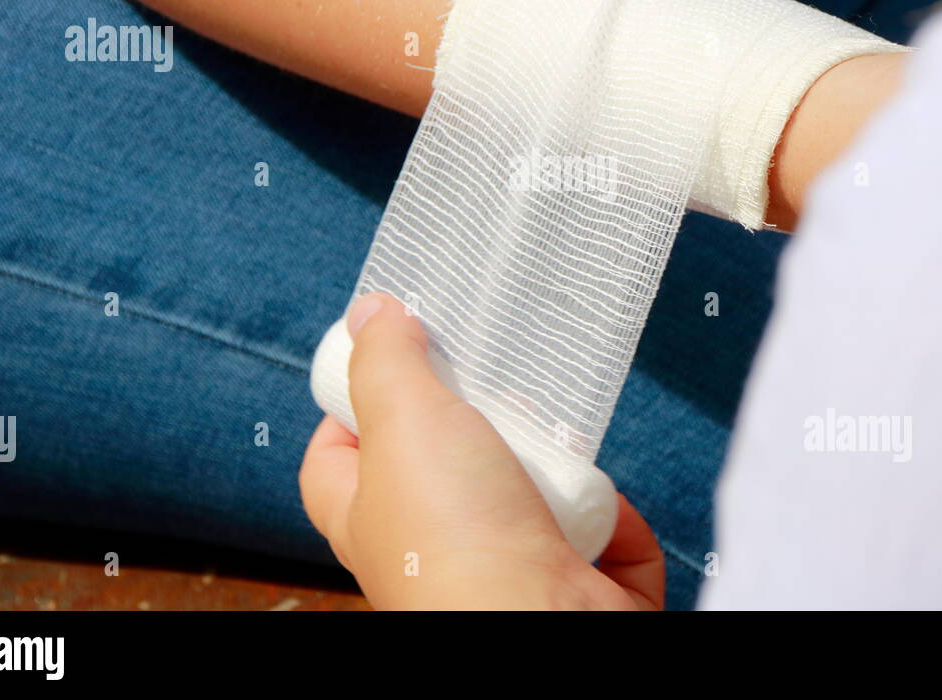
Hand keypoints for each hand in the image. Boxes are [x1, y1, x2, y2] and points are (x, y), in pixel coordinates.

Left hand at [299, 293, 664, 609]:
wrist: (546, 628)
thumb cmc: (458, 543)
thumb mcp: (403, 421)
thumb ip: (386, 361)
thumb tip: (368, 313)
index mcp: (372, 517)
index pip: (335, 456)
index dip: (353, 403)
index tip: (389, 356)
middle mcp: (436, 548)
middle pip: (449, 460)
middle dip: (481, 418)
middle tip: (493, 382)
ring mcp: (509, 566)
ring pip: (532, 489)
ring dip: (551, 461)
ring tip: (550, 436)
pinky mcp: (578, 579)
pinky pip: (598, 525)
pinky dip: (607, 509)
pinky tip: (597, 496)